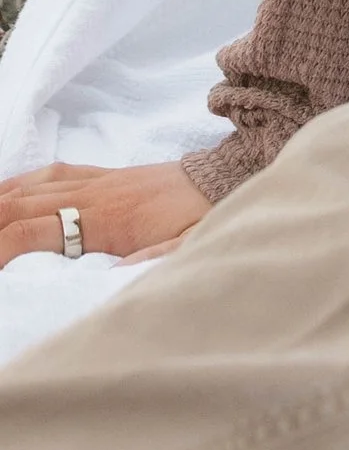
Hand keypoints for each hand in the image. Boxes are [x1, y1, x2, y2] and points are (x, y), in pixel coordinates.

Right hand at [0, 158, 207, 266]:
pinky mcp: (102, 174)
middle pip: (21, 205)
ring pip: (31, 187)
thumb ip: (153, 263)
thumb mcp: (187, 248)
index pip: (34, 228)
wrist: (225, 179)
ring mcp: (96, 180)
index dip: (1, 247)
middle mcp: (93, 194)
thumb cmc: (203, 218)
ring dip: (0, 202)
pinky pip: (51, 174)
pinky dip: (20, 182)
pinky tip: (6, 192)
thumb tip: (114, 275)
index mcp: (105, 218)